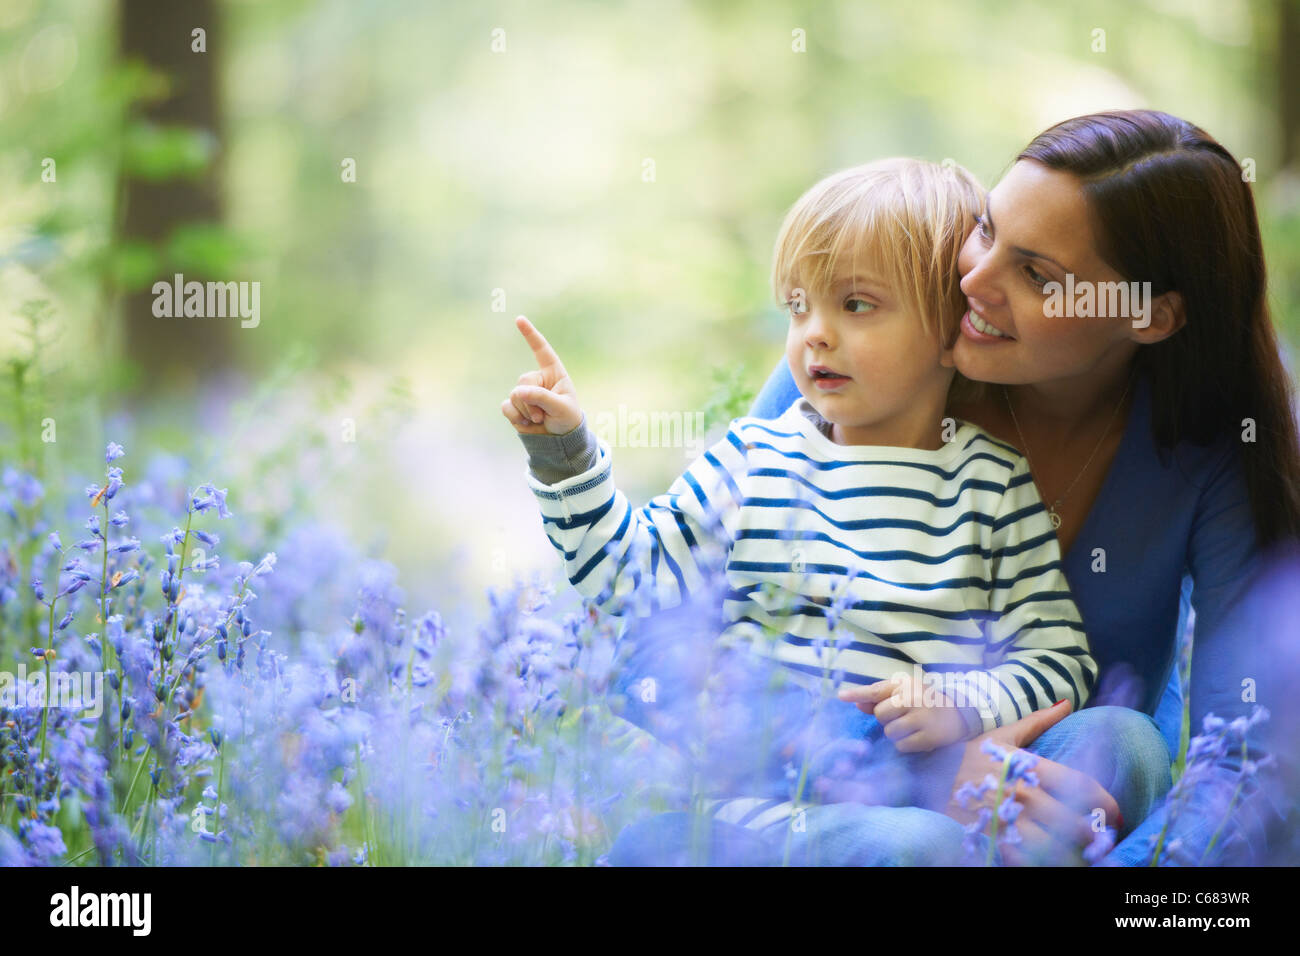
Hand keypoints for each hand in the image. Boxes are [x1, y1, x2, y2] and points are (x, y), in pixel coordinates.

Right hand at [502, 315, 584, 436]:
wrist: (558, 439)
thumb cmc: (567, 418)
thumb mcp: (560, 407)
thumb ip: (541, 397)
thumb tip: (516, 392)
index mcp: (553, 372)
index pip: (541, 350)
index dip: (530, 334)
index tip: (519, 319)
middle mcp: (537, 379)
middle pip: (523, 381)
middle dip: (532, 401)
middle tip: (543, 415)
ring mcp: (524, 392)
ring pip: (514, 396)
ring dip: (526, 412)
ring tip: (539, 419)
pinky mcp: (514, 406)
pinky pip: (506, 407)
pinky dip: (515, 417)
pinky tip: (526, 423)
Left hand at [838, 676, 969, 752]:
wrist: (957, 714)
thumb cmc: (923, 701)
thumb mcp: (903, 693)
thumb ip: (879, 697)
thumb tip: (855, 703)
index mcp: (906, 684)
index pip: (877, 690)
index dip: (858, 693)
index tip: (840, 696)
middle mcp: (914, 698)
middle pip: (880, 714)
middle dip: (886, 719)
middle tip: (902, 716)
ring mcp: (923, 718)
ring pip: (890, 732)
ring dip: (896, 733)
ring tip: (911, 727)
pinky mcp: (929, 737)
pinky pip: (902, 746)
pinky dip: (906, 744)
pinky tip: (917, 736)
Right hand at [942, 700, 1120, 865]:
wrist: (921, 775)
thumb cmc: (964, 755)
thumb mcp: (998, 736)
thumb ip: (1036, 722)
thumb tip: (1066, 703)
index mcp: (1025, 766)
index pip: (1077, 784)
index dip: (1104, 801)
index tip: (1116, 813)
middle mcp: (1017, 792)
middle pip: (1069, 818)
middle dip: (1091, 832)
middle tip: (1101, 839)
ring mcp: (1001, 818)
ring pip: (1050, 842)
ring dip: (1070, 851)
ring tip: (1083, 855)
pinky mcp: (986, 838)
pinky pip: (1020, 857)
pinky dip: (1037, 861)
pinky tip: (1046, 860)